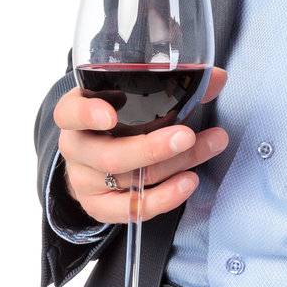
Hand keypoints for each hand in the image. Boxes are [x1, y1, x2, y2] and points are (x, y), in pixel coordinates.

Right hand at [53, 65, 229, 224]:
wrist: (98, 157)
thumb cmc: (122, 118)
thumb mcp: (136, 97)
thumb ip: (175, 85)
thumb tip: (217, 77)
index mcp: (77, 113)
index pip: (69, 114)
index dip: (87, 114)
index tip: (110, 115)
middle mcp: (76, 148)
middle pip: (109, 156)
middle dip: (152, 148)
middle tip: (187, 135)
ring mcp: (85, 181)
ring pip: (129, 179)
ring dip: (175, 165)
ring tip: (210, 147)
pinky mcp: (100, 207)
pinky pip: (132, 209)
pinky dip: (164, 198)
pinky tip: (188, 182)